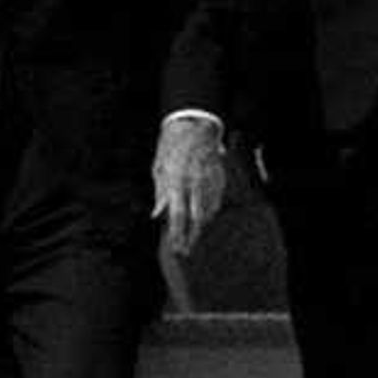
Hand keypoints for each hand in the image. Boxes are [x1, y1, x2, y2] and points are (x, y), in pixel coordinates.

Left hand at [151, 113, 227, 256]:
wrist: (196, 126)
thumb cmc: (173, 147)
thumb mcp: (159, 168)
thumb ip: (161, 193)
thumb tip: (157, 215)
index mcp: (177, 180)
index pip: (178, 215)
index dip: (177, 234)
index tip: (176, 249)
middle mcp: (195, 183)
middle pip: (195, 219)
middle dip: (190, 237)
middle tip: (185, 251)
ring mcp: (210, 182)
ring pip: (207, 212)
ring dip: (199, 227)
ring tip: (191, 238)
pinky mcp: (219, 180)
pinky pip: (215, 202)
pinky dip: (208, 213)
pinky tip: (202, 220)